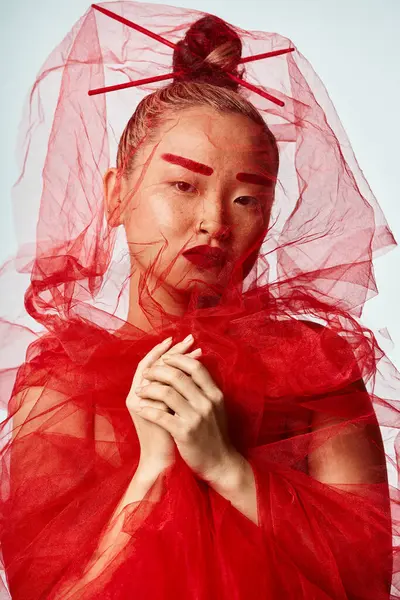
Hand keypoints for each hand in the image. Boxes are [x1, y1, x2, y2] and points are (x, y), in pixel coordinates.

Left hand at [134, 349, 237, 482]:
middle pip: (177, 377)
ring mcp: (196, 418)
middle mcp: (206, 403)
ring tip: (140, 390)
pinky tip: (140, 408)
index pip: (195, 367)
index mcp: (214, 394)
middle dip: (157, 371)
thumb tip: (190, 367)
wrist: (221, 463)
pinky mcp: (184, 433)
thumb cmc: (215, 433)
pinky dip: (148, 409)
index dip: (177, 359)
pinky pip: (160, 416)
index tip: (164, 359)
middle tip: (146, 373)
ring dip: (149, 389)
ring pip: (166, 393)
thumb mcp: (216, 407)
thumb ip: (205, 389)